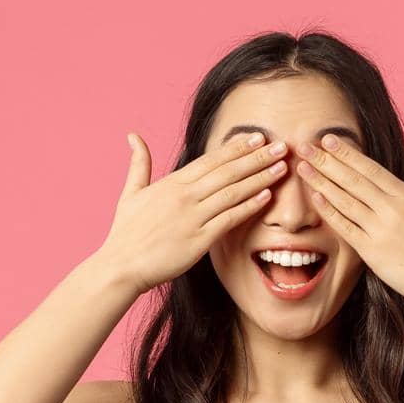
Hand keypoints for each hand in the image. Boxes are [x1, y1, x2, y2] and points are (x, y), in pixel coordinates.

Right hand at [96, 131, 290, 293]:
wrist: (122, 266)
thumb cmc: (126, 232)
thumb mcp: (130, 193)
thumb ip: (139, 164)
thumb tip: (134, 136)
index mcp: (172, 183)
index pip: (210, 160)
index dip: (236, 148)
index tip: (257, 137)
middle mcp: (184, 196)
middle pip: (227, 172)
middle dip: (256, 158)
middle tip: (281, 146)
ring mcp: (192, 218)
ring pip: (232, 192)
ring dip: (260, 178)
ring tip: (282, 168)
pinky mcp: (198, 240)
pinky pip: (229, 219)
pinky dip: (249, 206)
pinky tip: (266, 197)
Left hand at [294, 136, 403, 310]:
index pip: (370, 168)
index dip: (347, 153)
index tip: (328, 140)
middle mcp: (391, 209)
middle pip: (353, 179)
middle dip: (326, 161)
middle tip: (305, 146)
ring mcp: (381, 230)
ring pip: (345, 200)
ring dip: (321, 182)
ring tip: (303, 167)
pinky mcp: (372, 252)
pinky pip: (346, 227)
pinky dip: (329, 212)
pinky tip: (315, 198)